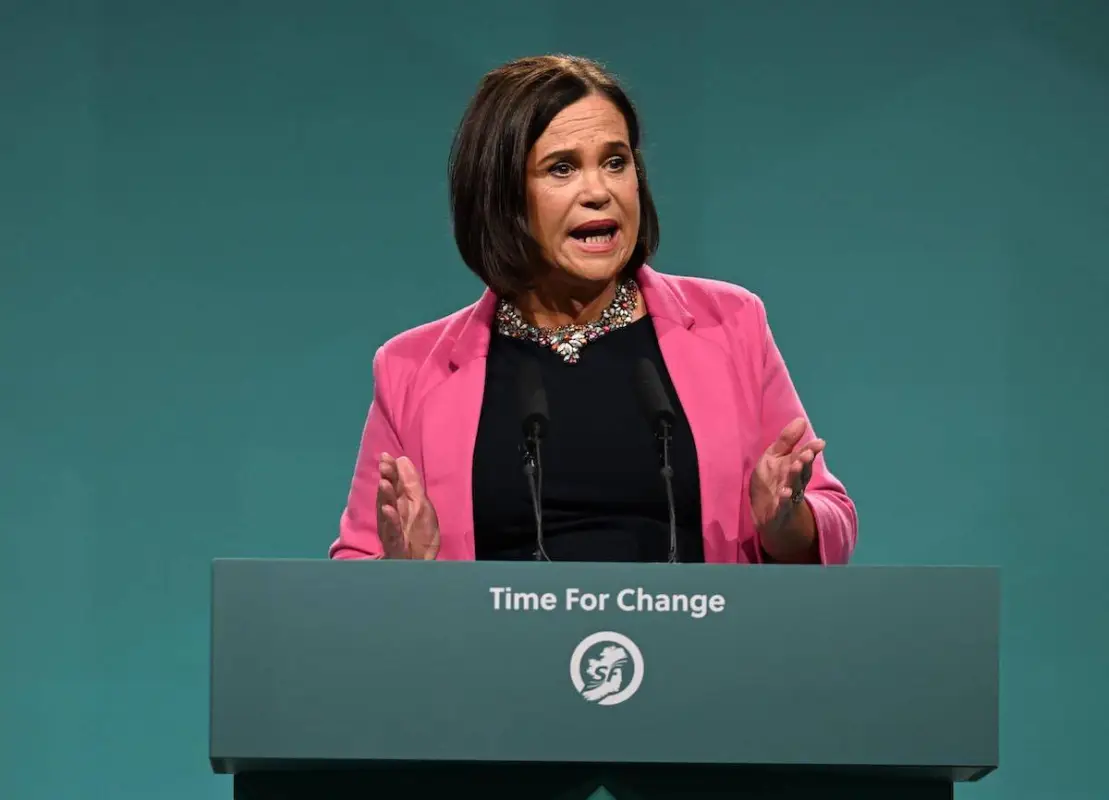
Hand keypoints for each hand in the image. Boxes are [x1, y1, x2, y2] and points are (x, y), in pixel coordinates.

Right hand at [376, 453, 439, 559]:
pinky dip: (390, 521)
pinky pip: (392, 531)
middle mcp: (393, 514)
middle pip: (388, 494)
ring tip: (384, 482)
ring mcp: (392, 529)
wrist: (421, 564)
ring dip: (385, 497)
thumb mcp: (421, 505)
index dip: (391, 470)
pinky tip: (389, 510)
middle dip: (387, 479)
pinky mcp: (395, 544)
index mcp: (400, 503)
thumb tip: (403, 459)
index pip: (394, 483)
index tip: (386, 456)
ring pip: (387, 511)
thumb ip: (412, 484)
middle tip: (384, 464)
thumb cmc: (419, 534)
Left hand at [749, 417, 823, 535]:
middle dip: (805, 462)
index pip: (804, 457)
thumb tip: (802, 420)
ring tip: (797, 465)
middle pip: (802, 471)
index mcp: (793, 468)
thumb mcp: (774, 458)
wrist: (766, 516)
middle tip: (807, 452)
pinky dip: (785, 499)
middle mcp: (794, 482)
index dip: (811, 450)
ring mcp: (788, 497)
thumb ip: (786, 441)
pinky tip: (785, 492)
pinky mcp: (779, 511)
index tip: (819, 443)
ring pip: (795, 486)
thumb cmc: (771, 483)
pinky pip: (783, 505)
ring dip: (796, 476)